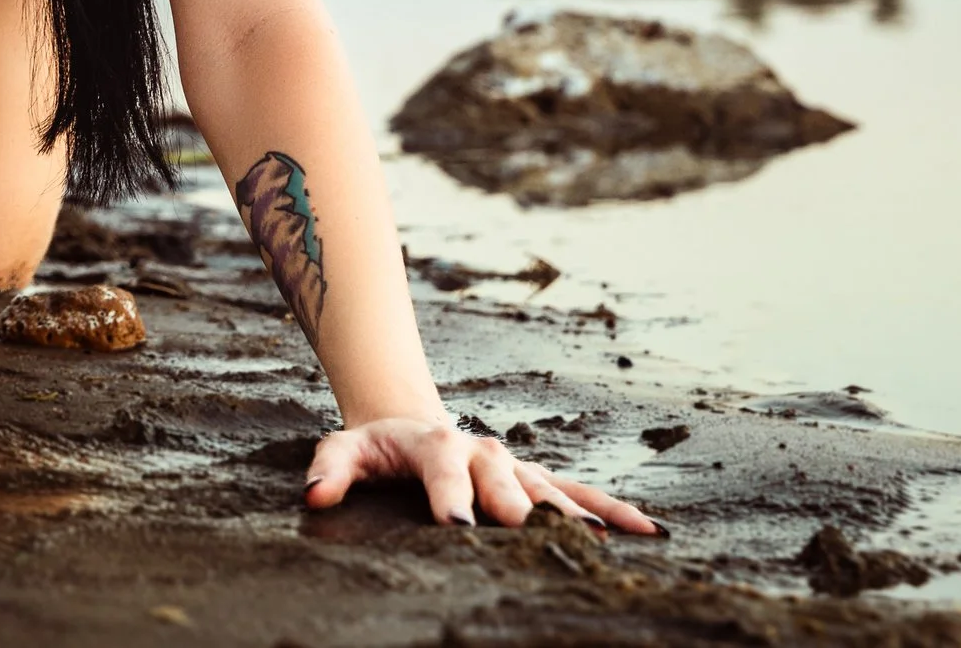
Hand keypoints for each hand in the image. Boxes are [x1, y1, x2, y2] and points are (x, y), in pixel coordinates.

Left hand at [302, 416, 659, 533]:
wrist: (411, 423)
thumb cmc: (376, 446)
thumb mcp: (344, 449)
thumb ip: (329, 469)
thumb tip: (315, 498)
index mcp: (435, 443)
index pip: (443, 470)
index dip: (451, 497)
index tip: (460, 527)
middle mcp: (483, 451)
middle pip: (505, 482)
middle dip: (520, 509)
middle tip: (537, 535)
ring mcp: (515, 465)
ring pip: (550, 488)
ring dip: (576, 512)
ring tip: (602, 539)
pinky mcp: (537, 478)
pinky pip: (579, 491)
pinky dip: (611, 510)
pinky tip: (645, 532)